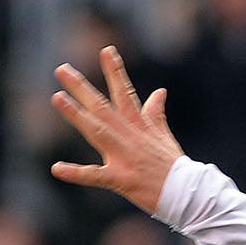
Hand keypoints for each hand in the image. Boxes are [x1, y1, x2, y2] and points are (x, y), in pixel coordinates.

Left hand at [49, 47, 183, 217]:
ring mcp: (124, 157)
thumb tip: (159, 92)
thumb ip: (156, 114)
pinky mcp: (120, 179)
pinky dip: (75, 173)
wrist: (188, 194)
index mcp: (139, 126)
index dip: (115, 72)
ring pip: (96, 131)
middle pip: (102, 107)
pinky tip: (56, 168)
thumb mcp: (165, 136)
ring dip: (76, 115)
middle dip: (81, 87)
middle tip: (61, 69)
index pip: (125, 93)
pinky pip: (94, 175)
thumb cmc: (174, 167)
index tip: (106, 50)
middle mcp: (130, 137)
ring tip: (57, 97)